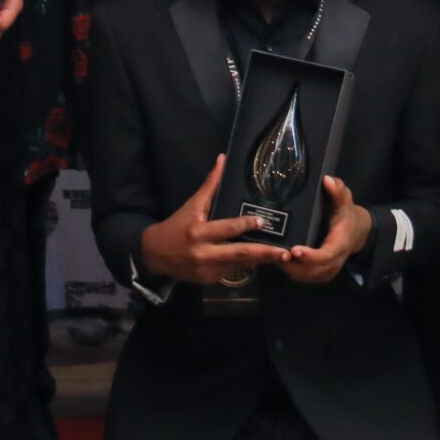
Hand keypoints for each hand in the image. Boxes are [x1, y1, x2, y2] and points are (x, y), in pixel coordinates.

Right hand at [136, 156, 289, 285]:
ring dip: (260, 261)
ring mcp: (207, 270)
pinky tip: (260, 261)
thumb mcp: (192, 205)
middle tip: (284, 253)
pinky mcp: (209, 280)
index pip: (227, 228)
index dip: (246, 225)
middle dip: (264, 253)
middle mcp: (203, 253)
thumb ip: (210, 185)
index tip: (263, 223)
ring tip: (281, 257)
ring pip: (239, 265)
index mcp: (198, 232)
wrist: (155, 254)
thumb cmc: (177, 225)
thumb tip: (222, 159)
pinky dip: (246, 265)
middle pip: (239, 253)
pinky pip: (232, 272)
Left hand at [277, 178, 369, 283]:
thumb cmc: (346, 214)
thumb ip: (337, 190)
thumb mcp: (345, 199)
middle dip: (294, 266)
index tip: (295, 250)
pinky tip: (278, 261)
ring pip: (308, 276)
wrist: (356, 231)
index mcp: (340, 243)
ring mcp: (328, 268)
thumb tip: (327, 180)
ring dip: (290, 270)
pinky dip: (291, 271)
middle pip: (314, 271)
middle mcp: (335, 260)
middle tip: (274, 254)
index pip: (327, 255)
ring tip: (273, 256)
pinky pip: (305, 277)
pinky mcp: (321, 272)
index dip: (311, 256)